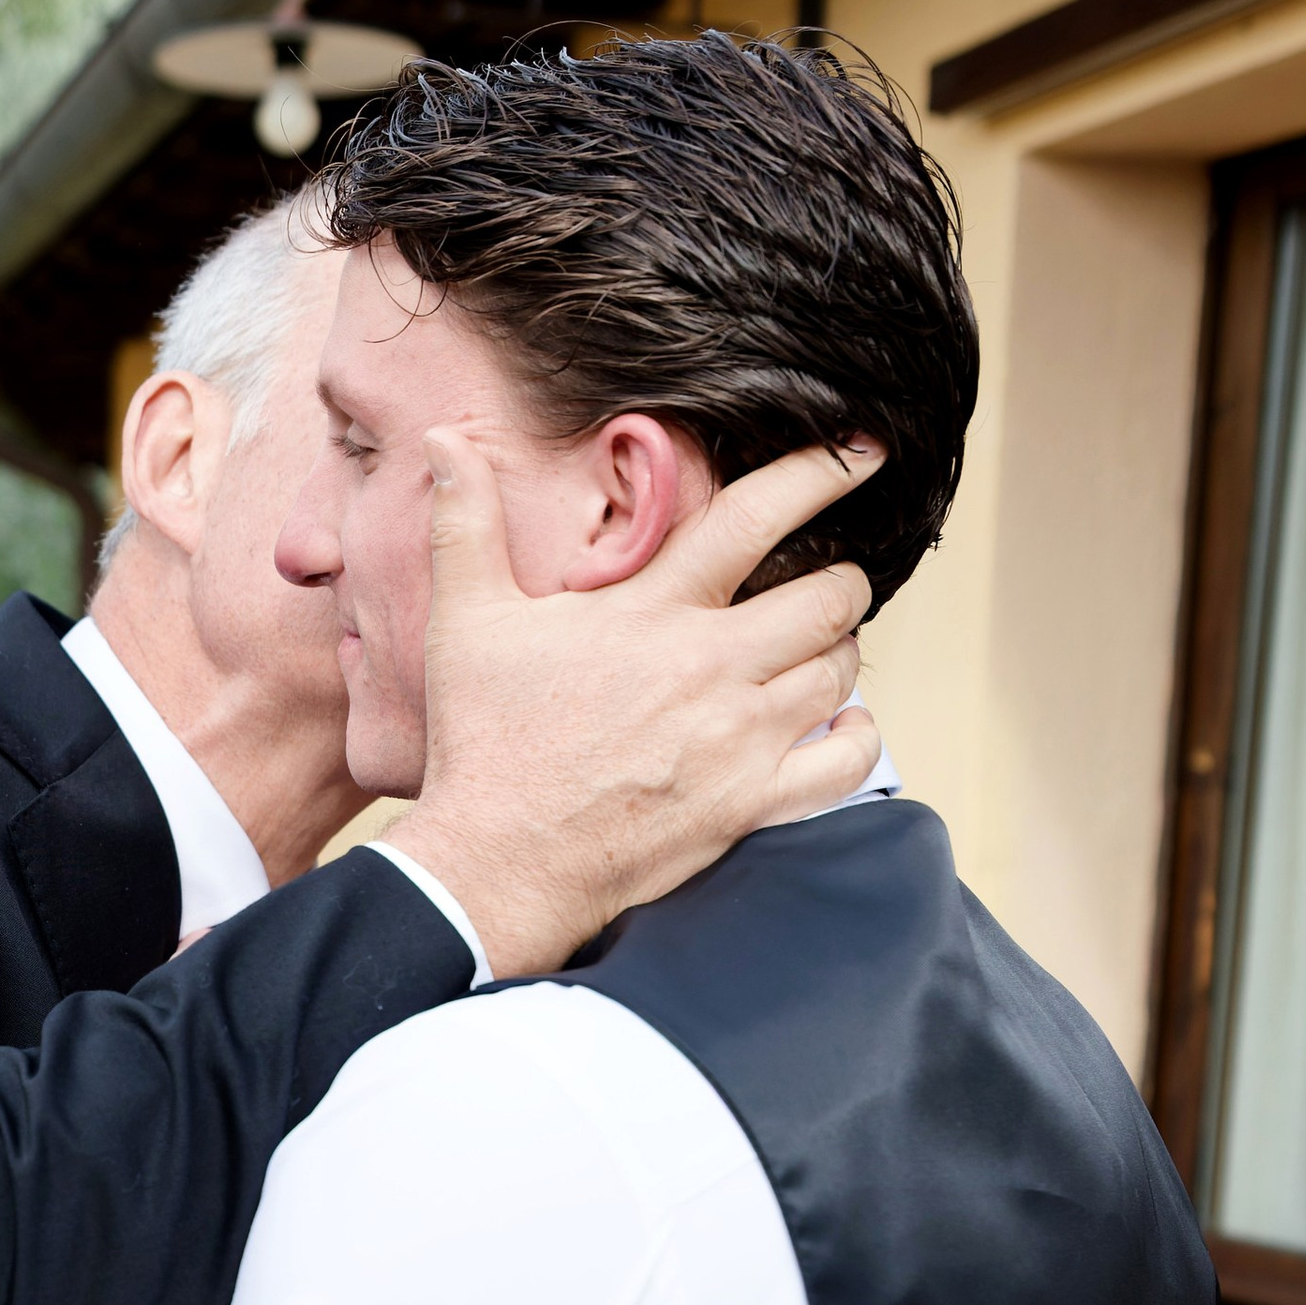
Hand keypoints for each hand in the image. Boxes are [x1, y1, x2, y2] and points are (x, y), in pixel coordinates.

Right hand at [383, 434, 882, 982]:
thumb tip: (444, 442)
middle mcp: (708, 668)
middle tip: (827, 582)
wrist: (498, 862)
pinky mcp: (749, 804)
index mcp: (650, 612)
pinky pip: (846, 763)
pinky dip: (858, 737)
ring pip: (839, 671)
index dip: (818, 476)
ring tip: (816, 648)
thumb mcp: (465, 622)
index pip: (754, 519)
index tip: (860, 452)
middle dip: (841, 579)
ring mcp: (737, 740)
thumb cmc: (484, 743)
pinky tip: (841, 724)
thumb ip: (466, 523)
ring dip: (839, 651)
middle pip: (828, 597)